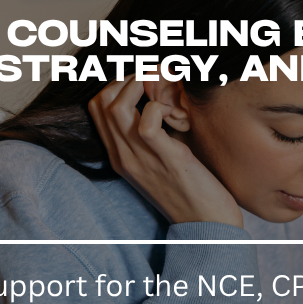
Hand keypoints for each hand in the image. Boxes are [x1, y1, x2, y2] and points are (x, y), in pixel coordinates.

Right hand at [87, 76, 242, 226]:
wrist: (207, 224)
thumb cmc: (190, 188)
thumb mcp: (159, 160)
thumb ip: (150, 137)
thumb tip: (155, 104)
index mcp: (120, 156)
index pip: (95, 109)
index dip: (114, 85)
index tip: (139, 82)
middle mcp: (125, 157)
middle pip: (100, 103)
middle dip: (124, 79)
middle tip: (149, 80)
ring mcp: (142, 159)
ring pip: (117, 108)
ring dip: (137, 86)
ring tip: (158, 89)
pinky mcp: (168, 160)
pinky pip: (147, 123)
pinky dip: (158, 108)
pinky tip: (174, 113)